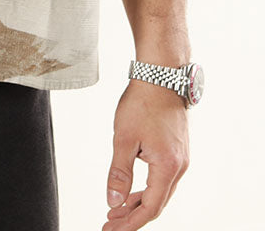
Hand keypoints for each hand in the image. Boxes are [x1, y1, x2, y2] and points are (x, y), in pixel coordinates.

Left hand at [103, 80, 189, 230]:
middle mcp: (179, 166)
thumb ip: (119, 173)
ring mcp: (181, 158)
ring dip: (139, 202)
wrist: (161, 75)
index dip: (130, 222)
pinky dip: (147, 188)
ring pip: (160, 191)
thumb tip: (113, 202)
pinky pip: (163, 178)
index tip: (112, 229)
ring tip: (116, 210)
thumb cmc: (143, 101)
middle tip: (110, 223)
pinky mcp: (177, 149)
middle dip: (132, 216)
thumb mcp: (124, 138)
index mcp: (168, 166)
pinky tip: (132, 189)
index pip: (150, 207)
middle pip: (157, 203)